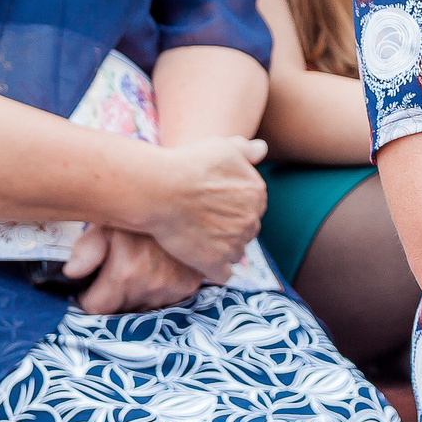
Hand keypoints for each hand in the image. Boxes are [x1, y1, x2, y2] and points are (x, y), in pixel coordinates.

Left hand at [66, 224, 205, 313]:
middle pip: (119, 310)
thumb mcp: (104, 224)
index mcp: (126, 272)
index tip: (91, 286)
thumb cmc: (136, 214)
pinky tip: (153, 272)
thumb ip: (86, 249)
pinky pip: (163, 303)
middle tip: (112, 273)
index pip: (97, 308)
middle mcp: (152, 284)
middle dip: (112, 297)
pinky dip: (155, 293)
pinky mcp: (188, 286)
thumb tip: (71, 273)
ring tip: (135, 270)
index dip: (89, 297)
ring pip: (141, 308)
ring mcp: (172, 287)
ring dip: (135, 296)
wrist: (179, 203)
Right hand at [142, 135, 267, 280]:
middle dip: (230, 227)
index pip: (253, 206)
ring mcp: (234, 244)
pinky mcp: (214, 263)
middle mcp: (252, 220)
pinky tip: (199, 260)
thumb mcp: (222, 147)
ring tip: (198, 238)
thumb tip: (262, 149)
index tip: (214, 204)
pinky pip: (222, 274)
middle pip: (247, 230)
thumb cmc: (188, 163)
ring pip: (235, 252)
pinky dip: (212, 269)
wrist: (158, 188)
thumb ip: (246, 150)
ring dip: (222, 248)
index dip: (233, 206)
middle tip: (204, 220)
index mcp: (257, 193)